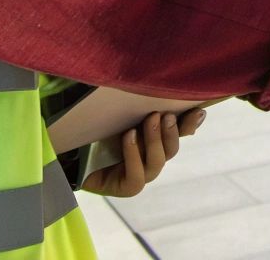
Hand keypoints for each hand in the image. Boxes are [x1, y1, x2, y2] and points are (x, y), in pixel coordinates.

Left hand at [81, 108, 206, 197]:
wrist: (71, 152)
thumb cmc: (98, 128)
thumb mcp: (122, 113)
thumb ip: (141, 104)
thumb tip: (159, 82)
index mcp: (156, 141)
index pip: (180, 133)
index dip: (191, 124)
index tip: (198, 110)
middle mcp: (152, 159)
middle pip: (172, 148)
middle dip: (171, 131)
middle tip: (165, 114)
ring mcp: (141, 175)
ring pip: (158, 162)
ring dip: (155, 140)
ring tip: (150, 120)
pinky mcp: (127, 187)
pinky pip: (137, 176)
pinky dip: (133, 154)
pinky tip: (129, 136)